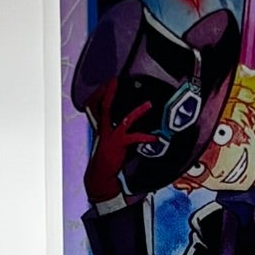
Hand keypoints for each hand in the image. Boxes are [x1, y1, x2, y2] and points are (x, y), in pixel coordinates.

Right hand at [84, 77, 152, 203]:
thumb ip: (119, 129)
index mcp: (102, 126)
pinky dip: (145, 137)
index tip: (111, 82)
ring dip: (138, 111)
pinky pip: (134, 137)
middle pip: (105, 106)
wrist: (101, 172)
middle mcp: (105, 128)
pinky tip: (154, 137)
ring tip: (149, 105)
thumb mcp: (110, 139)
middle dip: (110, 93)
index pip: (100, 106)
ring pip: (125, 119)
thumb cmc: (108, 156)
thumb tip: (131, 120)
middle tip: (116, 81)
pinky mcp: (119, 145)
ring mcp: (112, 136)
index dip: (105, 93)